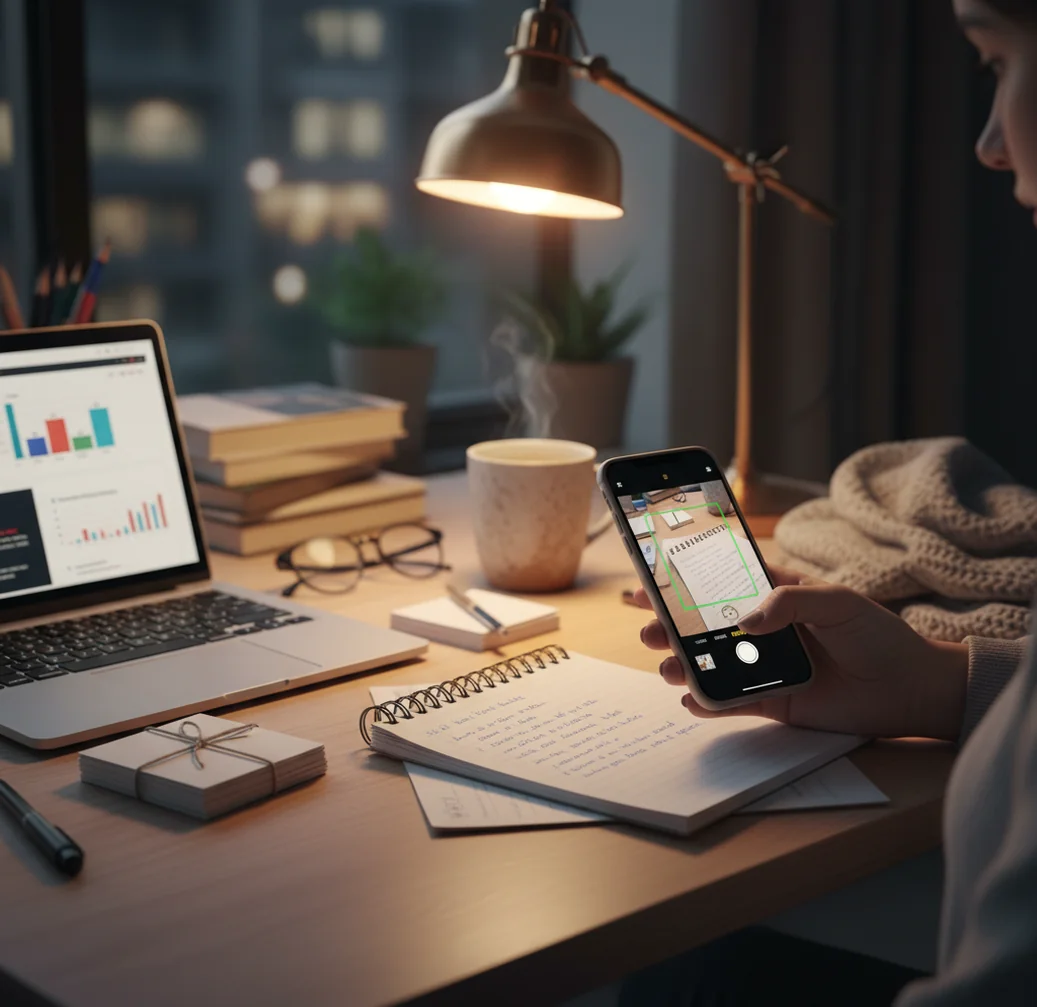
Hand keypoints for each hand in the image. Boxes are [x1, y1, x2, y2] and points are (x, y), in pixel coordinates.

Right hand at [635, 567, 968, 740]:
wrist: (910, 690)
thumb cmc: (878, 636)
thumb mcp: (839, 602)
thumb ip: (790, 601)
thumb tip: (746, 621)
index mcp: (776, 596)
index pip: (722, 583)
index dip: (685, 581)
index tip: (652, 581)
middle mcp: (765, 630)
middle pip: (705, 625)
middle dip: (671, 627)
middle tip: (648, 629)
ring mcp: (766, 667)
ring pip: (713, 663)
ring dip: (684, 664)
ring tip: (667, 666)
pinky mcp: (773, 701)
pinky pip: (731, 702)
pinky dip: (707, 701)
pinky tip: (690, 697)